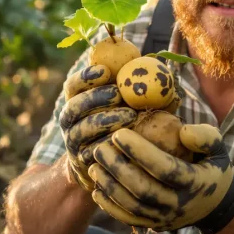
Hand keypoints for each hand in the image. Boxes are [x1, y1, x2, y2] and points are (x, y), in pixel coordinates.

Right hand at [60, 64, 137, 191]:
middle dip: (96, 97)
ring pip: (82, 130)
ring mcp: (73, 142)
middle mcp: (69, 121)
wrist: (107, 163)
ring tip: (131, 116)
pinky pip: (92, 153)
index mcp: (76, 101)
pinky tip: (127, 139)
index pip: (72, 85)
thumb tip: (164, 72)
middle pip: (74, 106)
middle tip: (119, 93)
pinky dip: (109, 144)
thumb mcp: (127, 104)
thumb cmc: (124, 124)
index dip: (85, 76)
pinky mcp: (82, 162)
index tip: (106, 70)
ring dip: (106, 120)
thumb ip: (137, 88)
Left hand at [87, 123, 233, 233]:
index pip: (164, 168)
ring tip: (93, 165)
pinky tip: (96, 188)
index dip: (139, 151)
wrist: (215, 204)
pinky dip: (110, 206)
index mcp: (194, 182)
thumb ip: (205, 137)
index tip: (119, 134)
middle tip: (100, 148)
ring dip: (109, 186)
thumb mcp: (217, 148)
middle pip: (143, 189)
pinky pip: (128, 219)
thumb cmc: (210, 166)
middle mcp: (178, 204)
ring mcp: (165, 218)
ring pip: (132, 206)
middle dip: (117, 168)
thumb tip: (183, 131)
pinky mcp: (153, 224)